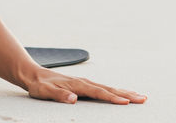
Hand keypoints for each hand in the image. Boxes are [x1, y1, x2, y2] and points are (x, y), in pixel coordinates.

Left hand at [24, 67, 147, 104]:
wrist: (33, 74)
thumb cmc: (39, 86)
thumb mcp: (45, 92)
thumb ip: (59, 95)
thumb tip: (74, 98)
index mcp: (77, 85)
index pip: (98, 92)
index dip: (113, 98)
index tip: (126, 102)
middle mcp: (83, 82)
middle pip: (108, 89)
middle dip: (126, 94)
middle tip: (143, 99)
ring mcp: (84, 82)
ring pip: (108, 88)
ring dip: (124, 92)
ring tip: (139, 96)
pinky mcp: (83, 85)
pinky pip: (103, 88)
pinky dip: (115, 91)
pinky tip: (121, 93)